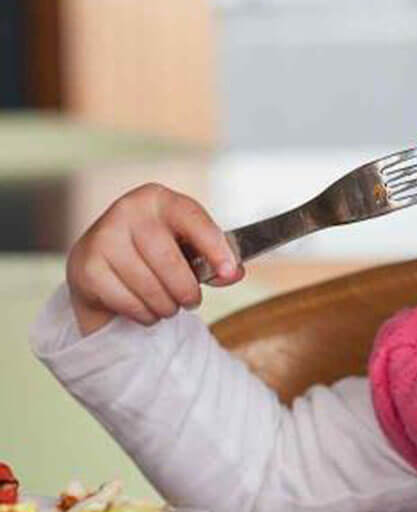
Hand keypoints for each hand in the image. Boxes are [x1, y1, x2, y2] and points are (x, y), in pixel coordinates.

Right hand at [66, 183, 242, 335]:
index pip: (192, 219)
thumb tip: (234, 273)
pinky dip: (144, 313)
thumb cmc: (153, 248)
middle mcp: (128, 210)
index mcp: (158, 198)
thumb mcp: (187, 244)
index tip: (228, 271)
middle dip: (187, 290)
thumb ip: (215, 257)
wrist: (100, 258)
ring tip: (169, 305)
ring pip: (148, 286)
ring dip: (166, 306)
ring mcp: (103, 237)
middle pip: (169, 261)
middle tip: (192, 301)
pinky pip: (127, 302)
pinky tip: (145, 307)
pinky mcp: (86, 267)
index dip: (214, 247)